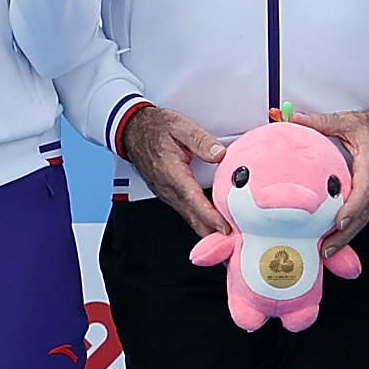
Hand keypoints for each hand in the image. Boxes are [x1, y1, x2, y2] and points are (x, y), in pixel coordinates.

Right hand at [118, 102, 229, 239]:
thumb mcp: (181, 126)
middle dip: (213, 233)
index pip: (193, 200)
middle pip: (193, 218)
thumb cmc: (157, 128)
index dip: (210, 216)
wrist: (133, 131)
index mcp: (173, 173)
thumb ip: (201, 140)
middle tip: (235, 242)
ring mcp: (167, 194)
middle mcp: (168, 189)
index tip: (225, 228)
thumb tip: (219, 154)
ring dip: (208, 229)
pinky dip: (201, 221)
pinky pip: (186, 212)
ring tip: (231, 237)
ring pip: (190, 218)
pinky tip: (215, 224)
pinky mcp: (169, 195)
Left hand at [289, 97, 368, 244]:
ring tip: (325, 249)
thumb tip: (294, 119)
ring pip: (364, 220)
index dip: (351, 211)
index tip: (339, 223)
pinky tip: (336, 235)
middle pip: (362, 217)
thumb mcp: (350, 122)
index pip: (363, 194)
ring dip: (346, 236)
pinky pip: (365, 216)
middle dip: (344, 237)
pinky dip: (352, 227)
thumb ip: (320, 122)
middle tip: (324, 249)